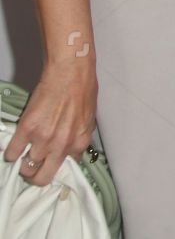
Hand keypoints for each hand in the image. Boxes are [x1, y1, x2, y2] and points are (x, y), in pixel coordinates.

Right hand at [3, 58, 96, 186]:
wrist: (71, 72)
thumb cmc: (83, 90)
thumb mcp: (88, 119)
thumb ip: (78, 137)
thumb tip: (71, 150)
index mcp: (79, 142)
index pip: (65, 168)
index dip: (55, 166)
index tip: (49, 164)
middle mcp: (61, 145)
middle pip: (42, 177)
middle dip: (36, 176)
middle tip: (33, 168)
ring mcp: (43, 138)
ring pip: (26, 167)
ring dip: (23, 163)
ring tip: (24, 154)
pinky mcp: (26, 129)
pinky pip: (12, 152)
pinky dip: (11, 152)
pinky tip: (14, 147)